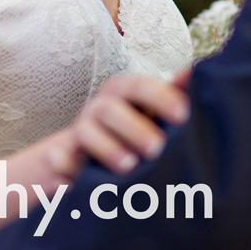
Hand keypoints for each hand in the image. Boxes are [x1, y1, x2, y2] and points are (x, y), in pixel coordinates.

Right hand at [58, 73, 190, 176]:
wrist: (83, 158)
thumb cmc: (128, 132)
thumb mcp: (148, 114)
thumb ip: (167, 98)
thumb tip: (192, 74)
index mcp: (122, 94)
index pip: (139, 87)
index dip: (160, 97)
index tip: (183, 115)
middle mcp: (99, 108)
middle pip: (110, 109)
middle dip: (134, 127)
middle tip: (157, 148)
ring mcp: (79, 132)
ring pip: (86, 132)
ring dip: (107, 147)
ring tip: (129, 166)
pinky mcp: (62, 157)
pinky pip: (59, 158)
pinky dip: (65, 164)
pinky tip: (75, 176)